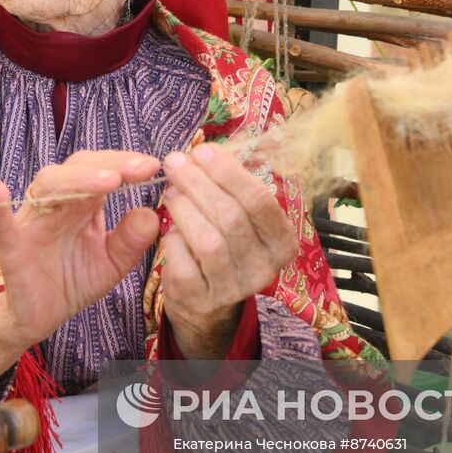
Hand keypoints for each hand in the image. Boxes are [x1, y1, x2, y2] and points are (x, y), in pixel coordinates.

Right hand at [0, 150, 160, 346]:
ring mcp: (32, 224)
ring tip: (107, 181)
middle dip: (108, 165)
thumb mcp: (113, 262)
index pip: (101, 171)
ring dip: (76, 180)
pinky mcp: (12, 250)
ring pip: (47, 188)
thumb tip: (152, 213)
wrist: (41, 317)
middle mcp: (55, 206)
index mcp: (81, 205)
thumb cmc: (73, 281)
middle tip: (138, 169)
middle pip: (76, 170)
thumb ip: (132, 240)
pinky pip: (3, 227)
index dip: (124, 164)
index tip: (153, 166)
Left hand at [160, 144, 297, 356]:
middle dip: (198, 183)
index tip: (202, 151)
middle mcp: (264, 269)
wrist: (206, 299)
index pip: (260, 201)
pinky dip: (173, 240)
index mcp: (282, 242)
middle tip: (175, 163)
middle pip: (232, 217)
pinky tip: (169, 229)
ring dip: (184, 209)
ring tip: (171, 192)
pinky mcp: (202, 301)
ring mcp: (234, 289)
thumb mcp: (238, 216)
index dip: (229, 173)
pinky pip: (184, 263)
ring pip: (208, 241)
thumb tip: (205, 152)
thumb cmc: (223, 243)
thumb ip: (230, 186)